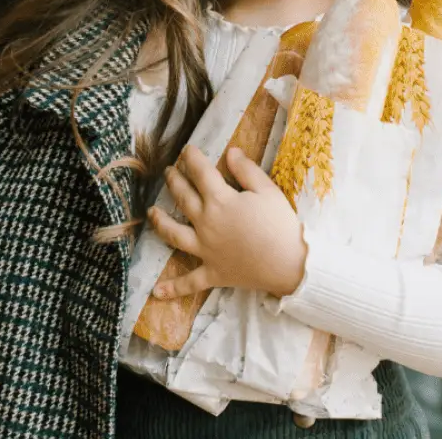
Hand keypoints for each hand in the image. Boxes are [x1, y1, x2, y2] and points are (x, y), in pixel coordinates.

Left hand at [147, 144, 307, 300]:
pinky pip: (189, 282)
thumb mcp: (267, 190)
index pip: (200, 172)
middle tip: (168, 171)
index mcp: (219, 200)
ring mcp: (206, 249)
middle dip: (174, 181)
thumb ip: (246, 170)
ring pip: (174, 234)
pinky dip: (172, 288)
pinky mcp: (212, 272)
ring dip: (160, 222)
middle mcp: (206, 223)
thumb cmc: (280, 224)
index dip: (192, 158)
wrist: (290, 264)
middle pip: (183, 197)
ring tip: (151, 212)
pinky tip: (156, 292)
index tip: (186, 149)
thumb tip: (230, 152)